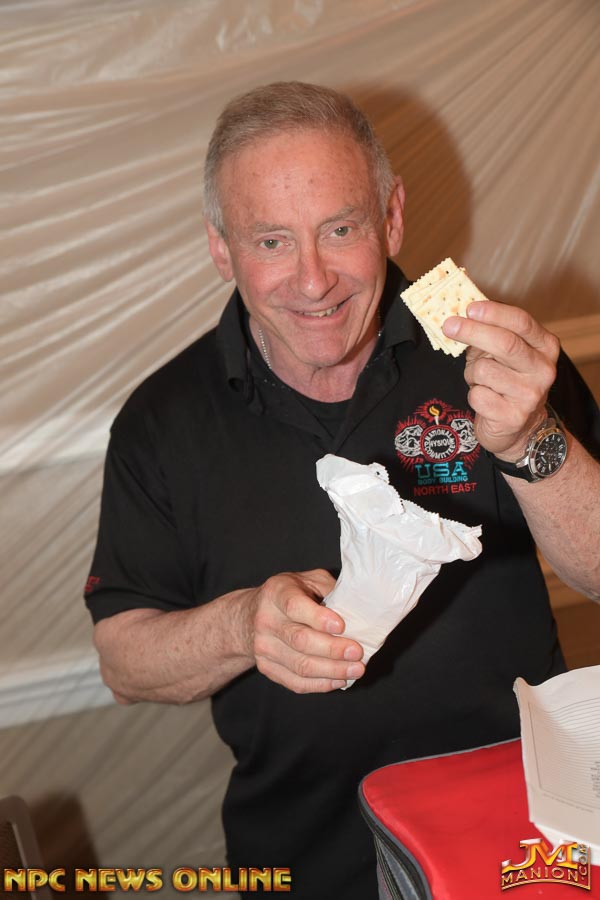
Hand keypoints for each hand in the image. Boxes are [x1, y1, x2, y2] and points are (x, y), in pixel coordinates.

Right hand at [243, 569, 364, 692]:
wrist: (252, 616)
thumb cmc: (291, 595)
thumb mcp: (309, 580)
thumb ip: (330, 589)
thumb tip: (359, 610)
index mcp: (276, 592)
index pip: (294, 606)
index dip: (318, 617)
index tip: (342, 626)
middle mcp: (266, 620)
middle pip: (300, 640)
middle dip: (332, 649)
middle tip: (357, 652)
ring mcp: (263, 647)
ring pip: (300, 665)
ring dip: (332, 670)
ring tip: (356, 669)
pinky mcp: (267, 667)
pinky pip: (296, 682)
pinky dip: (321, 684)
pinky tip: (339, 679)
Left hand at [443, 300, 559, 459]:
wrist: (520, 428)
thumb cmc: (507, 381)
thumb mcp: (504, 354)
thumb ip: (490, 334)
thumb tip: (460, 316)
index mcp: (545, 347)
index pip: (521, 322)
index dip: (494, 313)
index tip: (469, 308)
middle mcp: (543, 370)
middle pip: (505, 343)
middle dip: (472, 331)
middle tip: (449, 325)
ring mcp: (530, 395)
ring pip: (484, 370)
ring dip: (472, 373)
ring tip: (480, 381)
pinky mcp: (513, 417)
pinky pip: (478, 395)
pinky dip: (473, 395)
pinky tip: (484, 399)